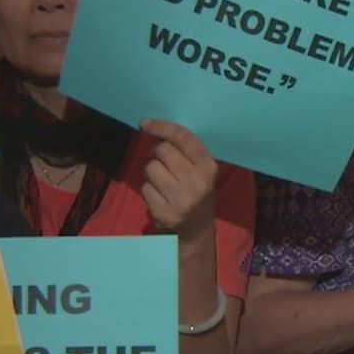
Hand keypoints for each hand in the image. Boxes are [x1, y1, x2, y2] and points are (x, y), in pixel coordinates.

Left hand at [139, 120, 217, 240]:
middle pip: (162, 150)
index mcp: (208, 167)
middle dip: (156, 153)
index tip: (145, 124)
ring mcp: (180, 199)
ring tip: (162, 181)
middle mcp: (196, 182)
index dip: (161, 126)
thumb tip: (154, 127)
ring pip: (150, 168)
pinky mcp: (164, 213)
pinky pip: (144, 188)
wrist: (197, 230)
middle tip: (161, 162)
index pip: (182, 138)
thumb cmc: (197, 191)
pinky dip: (148, 189)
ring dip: (151, 172)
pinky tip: (159, 196)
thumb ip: (185, 150)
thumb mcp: (201, 170)